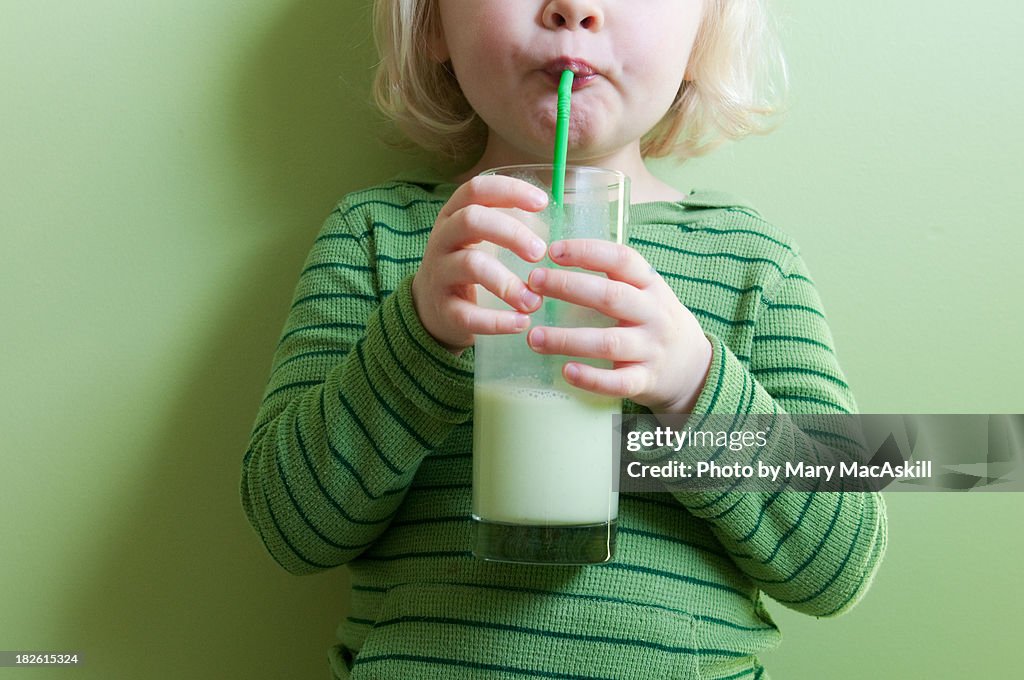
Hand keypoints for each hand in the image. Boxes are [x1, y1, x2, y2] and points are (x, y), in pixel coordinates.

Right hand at [412, 175, 549, 353]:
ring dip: (507, 282)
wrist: (430, 310)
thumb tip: (562, 227)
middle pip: (471, 220)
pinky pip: (468, 314)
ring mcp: (439, 274)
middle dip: (510, 233)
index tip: (542, 202)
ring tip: (535, 301)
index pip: (477, 189)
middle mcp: (443, 239)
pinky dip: (496, 321)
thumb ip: (511, 228)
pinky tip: (521, 323)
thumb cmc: (469, 268)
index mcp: (454, 215)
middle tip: (539, 253)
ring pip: (470, 266)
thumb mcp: (480, 240)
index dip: (509, 191)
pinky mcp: (442, 309)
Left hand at [525, 239, 712, 412]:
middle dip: (568, 287)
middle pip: (610, 296)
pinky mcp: (646, 381)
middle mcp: (654, 314)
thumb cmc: (654, 322)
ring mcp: (651, 349)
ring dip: (567, 340)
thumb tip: (556, 258)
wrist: (694, 368)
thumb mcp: (647, 293)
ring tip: (534, 337)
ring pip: (608, 342)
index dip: (587, 252)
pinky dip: (591, 378)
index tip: (553, 250)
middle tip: (533, 284)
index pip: (622, 259)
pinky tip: (566, 372)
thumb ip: (614, 278)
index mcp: (651, 285)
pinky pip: (618, 382)